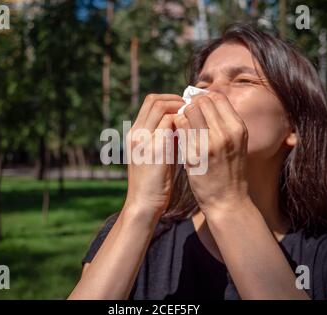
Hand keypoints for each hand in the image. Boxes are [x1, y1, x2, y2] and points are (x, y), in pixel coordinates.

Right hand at [124, 93, 183, 221]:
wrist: (144, 203)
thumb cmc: (154, 182)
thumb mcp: (156, 154)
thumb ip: (166, 137)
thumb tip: (183, 123)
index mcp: (134, 133)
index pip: (149, 102)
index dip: (168, 99)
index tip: (183, 106)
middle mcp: (136, 133)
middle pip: (154, 100)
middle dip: (175, 100)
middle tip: (191, 108)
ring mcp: (143, 139)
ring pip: (161, 108)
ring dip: (180, 109)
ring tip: (192, 117)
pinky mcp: (155, 148)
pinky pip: (169, 123)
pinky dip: (182, 122)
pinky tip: (191, 130)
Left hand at [173, 91, 249, 217]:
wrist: (227, 201)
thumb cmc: (229, 172)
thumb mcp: (236, 144)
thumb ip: (225, 124)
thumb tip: (206, 102)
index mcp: (238, 128)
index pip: (218, 97)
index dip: (204, 99)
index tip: (196, 107)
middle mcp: (226, 132)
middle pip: (202, 102)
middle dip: (191, 106)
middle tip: (187, 117)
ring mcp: (210, 143)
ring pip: (189, 111)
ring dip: (183, 116)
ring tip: (182, 127)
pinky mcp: (194, 154)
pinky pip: (180, 127)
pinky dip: (176, 128)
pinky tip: (177, 136)